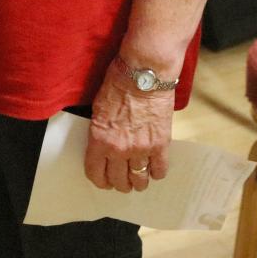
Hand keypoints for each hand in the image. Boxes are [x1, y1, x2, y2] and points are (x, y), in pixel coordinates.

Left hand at [85, 55, 175, 191]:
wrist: (144, 74)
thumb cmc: (119, 83)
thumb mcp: (98, 109)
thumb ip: (100, 132)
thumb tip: (103, 146)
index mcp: (100, 140)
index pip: (96, 173)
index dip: (100, 181)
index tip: (104, 181)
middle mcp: (119, 149)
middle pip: (119, 180)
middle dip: (120, 183)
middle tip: (123, 181)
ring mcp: (141, 149)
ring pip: (139, 179)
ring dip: (138, 182)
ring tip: (139, 178)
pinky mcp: (160, 144)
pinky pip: (159, 169)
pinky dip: (157, 172)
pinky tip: (155, 168)